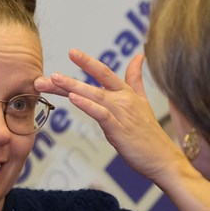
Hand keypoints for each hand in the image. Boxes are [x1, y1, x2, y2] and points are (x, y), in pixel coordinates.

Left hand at [35, 49, 186, 183]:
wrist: (163, 159)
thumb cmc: (149, 134)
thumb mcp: (142, 101)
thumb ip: (136, 79)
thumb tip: (138, 55)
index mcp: (126, 93)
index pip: (104, 72)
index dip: (87, 61)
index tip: (71, 52)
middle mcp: (123, 99)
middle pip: (94, 83)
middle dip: (68, 80)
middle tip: (46, 76)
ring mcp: (122, 113)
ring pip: (94, 95)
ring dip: (72, 87)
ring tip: (53, 80)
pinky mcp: (119, 129)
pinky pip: (101, 114)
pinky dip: (87, 105)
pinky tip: (73, 99)